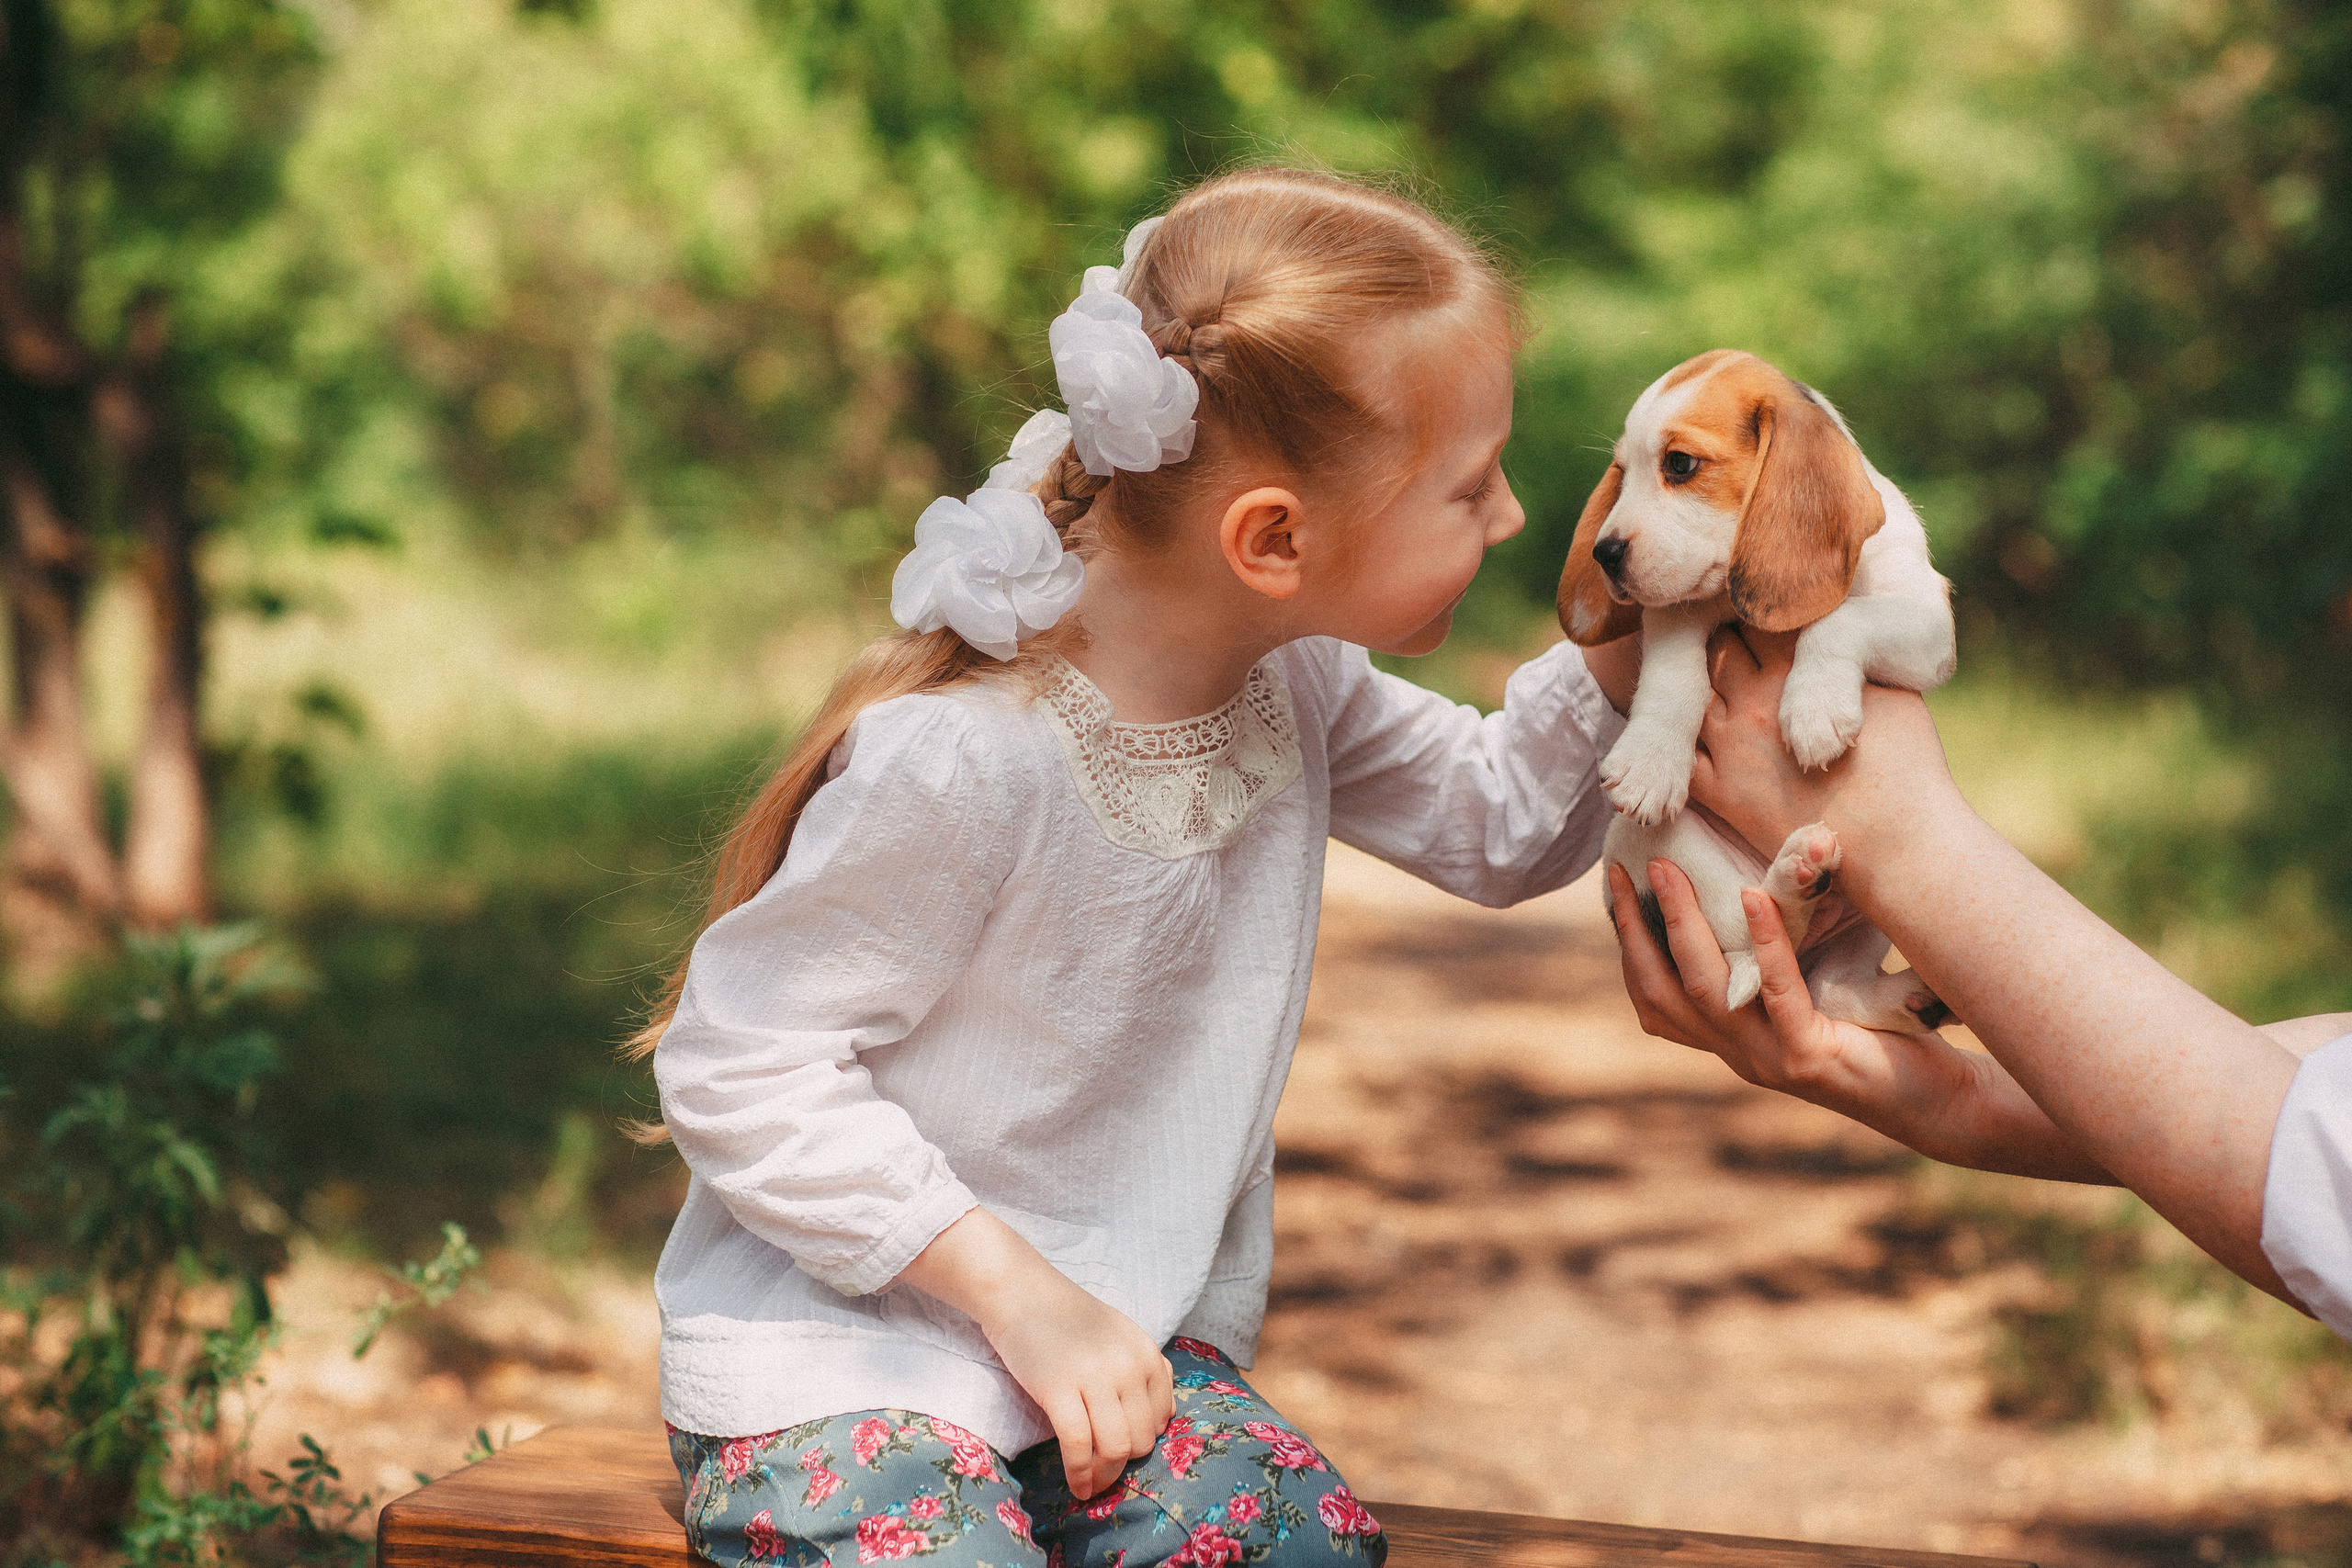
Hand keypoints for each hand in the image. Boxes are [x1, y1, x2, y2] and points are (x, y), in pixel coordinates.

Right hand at [897, 1209, 1172, 1497]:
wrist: (1021, 1292)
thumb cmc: (1068, 1317)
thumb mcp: (1121, 1335)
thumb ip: (1147, 1371)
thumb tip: (1165, 1419)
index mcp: (1146, 1352)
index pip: (1160, 1418)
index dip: (1141, 1442)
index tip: (1122, 1452)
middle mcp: (1127, 1365)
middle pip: (1140, 1439)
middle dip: (1124, 1463)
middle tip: (1103, 1471)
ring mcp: (1094, 1376)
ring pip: (1115, 1448)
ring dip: (1105, 1476)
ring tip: (1091, 1484)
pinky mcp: (1058, 1388)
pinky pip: (1078, 1446)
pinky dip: (1079, 1474)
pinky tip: (1076, 1486)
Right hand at [1606, 859, 2113, 1183]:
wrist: (1946, 1103)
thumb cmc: (1888, 1037)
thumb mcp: (1822, 986)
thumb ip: (1785, 953)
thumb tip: (1762, 871)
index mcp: (1734, 1039)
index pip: (1656, 998)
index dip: (1628, 943)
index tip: (1613, 885)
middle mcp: (1741, 1054)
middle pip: (1662, 991)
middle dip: (1634, 928)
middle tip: (1619, 870)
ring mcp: (1771, 1060)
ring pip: (1705, 991)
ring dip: (1682, 924)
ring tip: (1670, 870)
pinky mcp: (1811, 1058)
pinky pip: (1777, 993)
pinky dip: (1762, 942)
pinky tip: (1754, 897)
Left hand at [1687, 628, 1962, 868]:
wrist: (1895, 844)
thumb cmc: (1907, 766)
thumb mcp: (1892, 691)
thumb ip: (1853, 658)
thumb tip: (1840, 629)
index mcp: (1795, 671)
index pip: (1757, 618)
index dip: (1756, 608)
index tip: (1757, 605)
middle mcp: (1753, 703)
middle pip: (1716, 649)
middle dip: (1717, 636)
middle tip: (1719, 630)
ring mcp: (1730, 748)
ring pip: (1688, 697)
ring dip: (1694, 682)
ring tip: (1701, 674)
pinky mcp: (1720, 793)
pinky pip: (1676, 755)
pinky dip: (1672, 737)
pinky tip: (1679, 727)